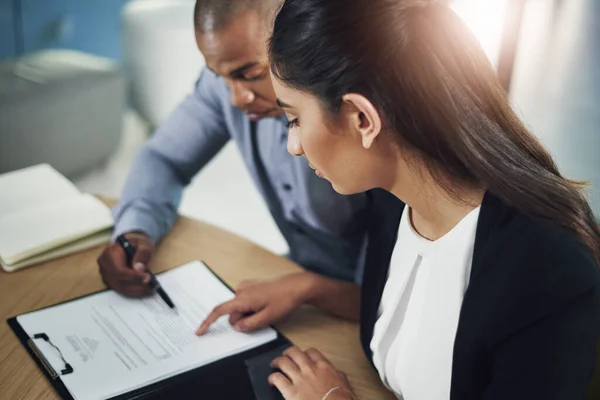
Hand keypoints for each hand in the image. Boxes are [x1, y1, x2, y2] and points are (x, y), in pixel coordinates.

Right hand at [97, 232, 153, 296]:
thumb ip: (142, 253)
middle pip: (119, 281)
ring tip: (151, 290)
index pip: (119, 270)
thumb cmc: (136, 244)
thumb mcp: (143, 243)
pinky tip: (145, 290)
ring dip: (137, 291)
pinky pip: (121, 290)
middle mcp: (104, 265)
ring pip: (120, 288)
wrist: (131, 246)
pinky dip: (134, 292)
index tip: (147, 279)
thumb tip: (138, 269)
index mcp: (109, 253)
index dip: (133, 277)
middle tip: (152, 287)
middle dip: (137, 286)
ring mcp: (106, 275)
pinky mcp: (111, 282)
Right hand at [196, 272, 314, 334]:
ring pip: (239, 308)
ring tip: (267, 309)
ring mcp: (246, 286)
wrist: (297, 285)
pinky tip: (265, 304)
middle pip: (233, 313)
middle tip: (262, 318)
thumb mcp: (268, 318)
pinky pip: (245, 301)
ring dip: (248, 314)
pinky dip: (251, 307)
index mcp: (243, 298)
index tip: (199, 331)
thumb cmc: (284, 300)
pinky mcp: (251, 285)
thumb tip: (236, 327)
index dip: (208, 322)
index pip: (219, 311)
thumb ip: (249, 325)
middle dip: (242, 320)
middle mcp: (241, 290)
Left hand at [269, 346, 354, 399]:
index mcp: (324, 367)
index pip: (311, 352)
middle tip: (285, 355)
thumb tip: (338, 374)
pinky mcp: (291, 391)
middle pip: (294, 352)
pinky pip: (277, 379)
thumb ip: (339, 376)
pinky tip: (272, 382)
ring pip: (283, 362)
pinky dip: (272, 378)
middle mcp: (310, 369)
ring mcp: (299, 379)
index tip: (303, 355)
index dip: (305, 352)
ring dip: (277, 362)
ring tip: (274, 364)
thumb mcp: (344, 385)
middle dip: (288, 353)